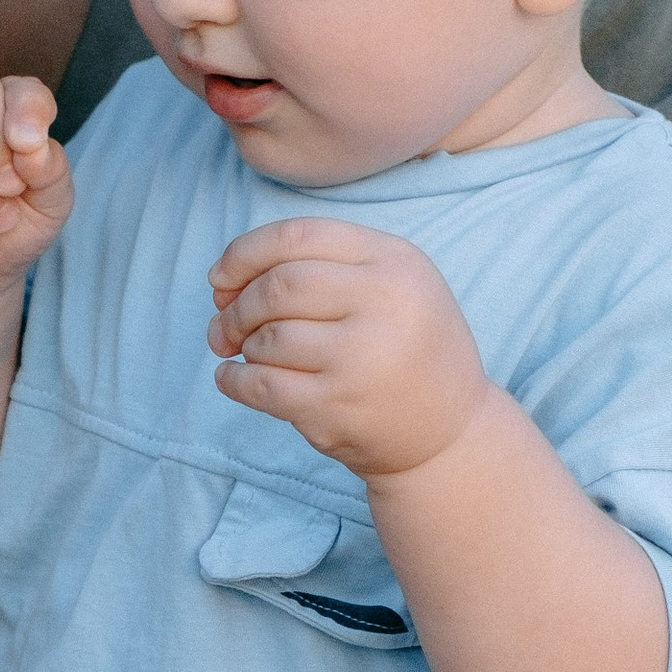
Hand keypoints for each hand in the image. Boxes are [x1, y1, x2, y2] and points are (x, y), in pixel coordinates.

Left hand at [206, 221, 487, 478]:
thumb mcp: (390, 288)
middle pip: (278, 285)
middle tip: (227, 325)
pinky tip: (234, 379)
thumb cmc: (405, 351)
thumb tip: (223, 279)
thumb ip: (321, 267)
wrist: (450, 435)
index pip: (298, 236)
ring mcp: (362, 358)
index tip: (221, 278)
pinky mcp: (338, 406)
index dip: (245, 253)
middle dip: (238, 305)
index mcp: (396, 262)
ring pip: (268, 337)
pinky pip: (262, 386)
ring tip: (245, 354)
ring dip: (242, 345)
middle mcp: (385, 304)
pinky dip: (234, 380)